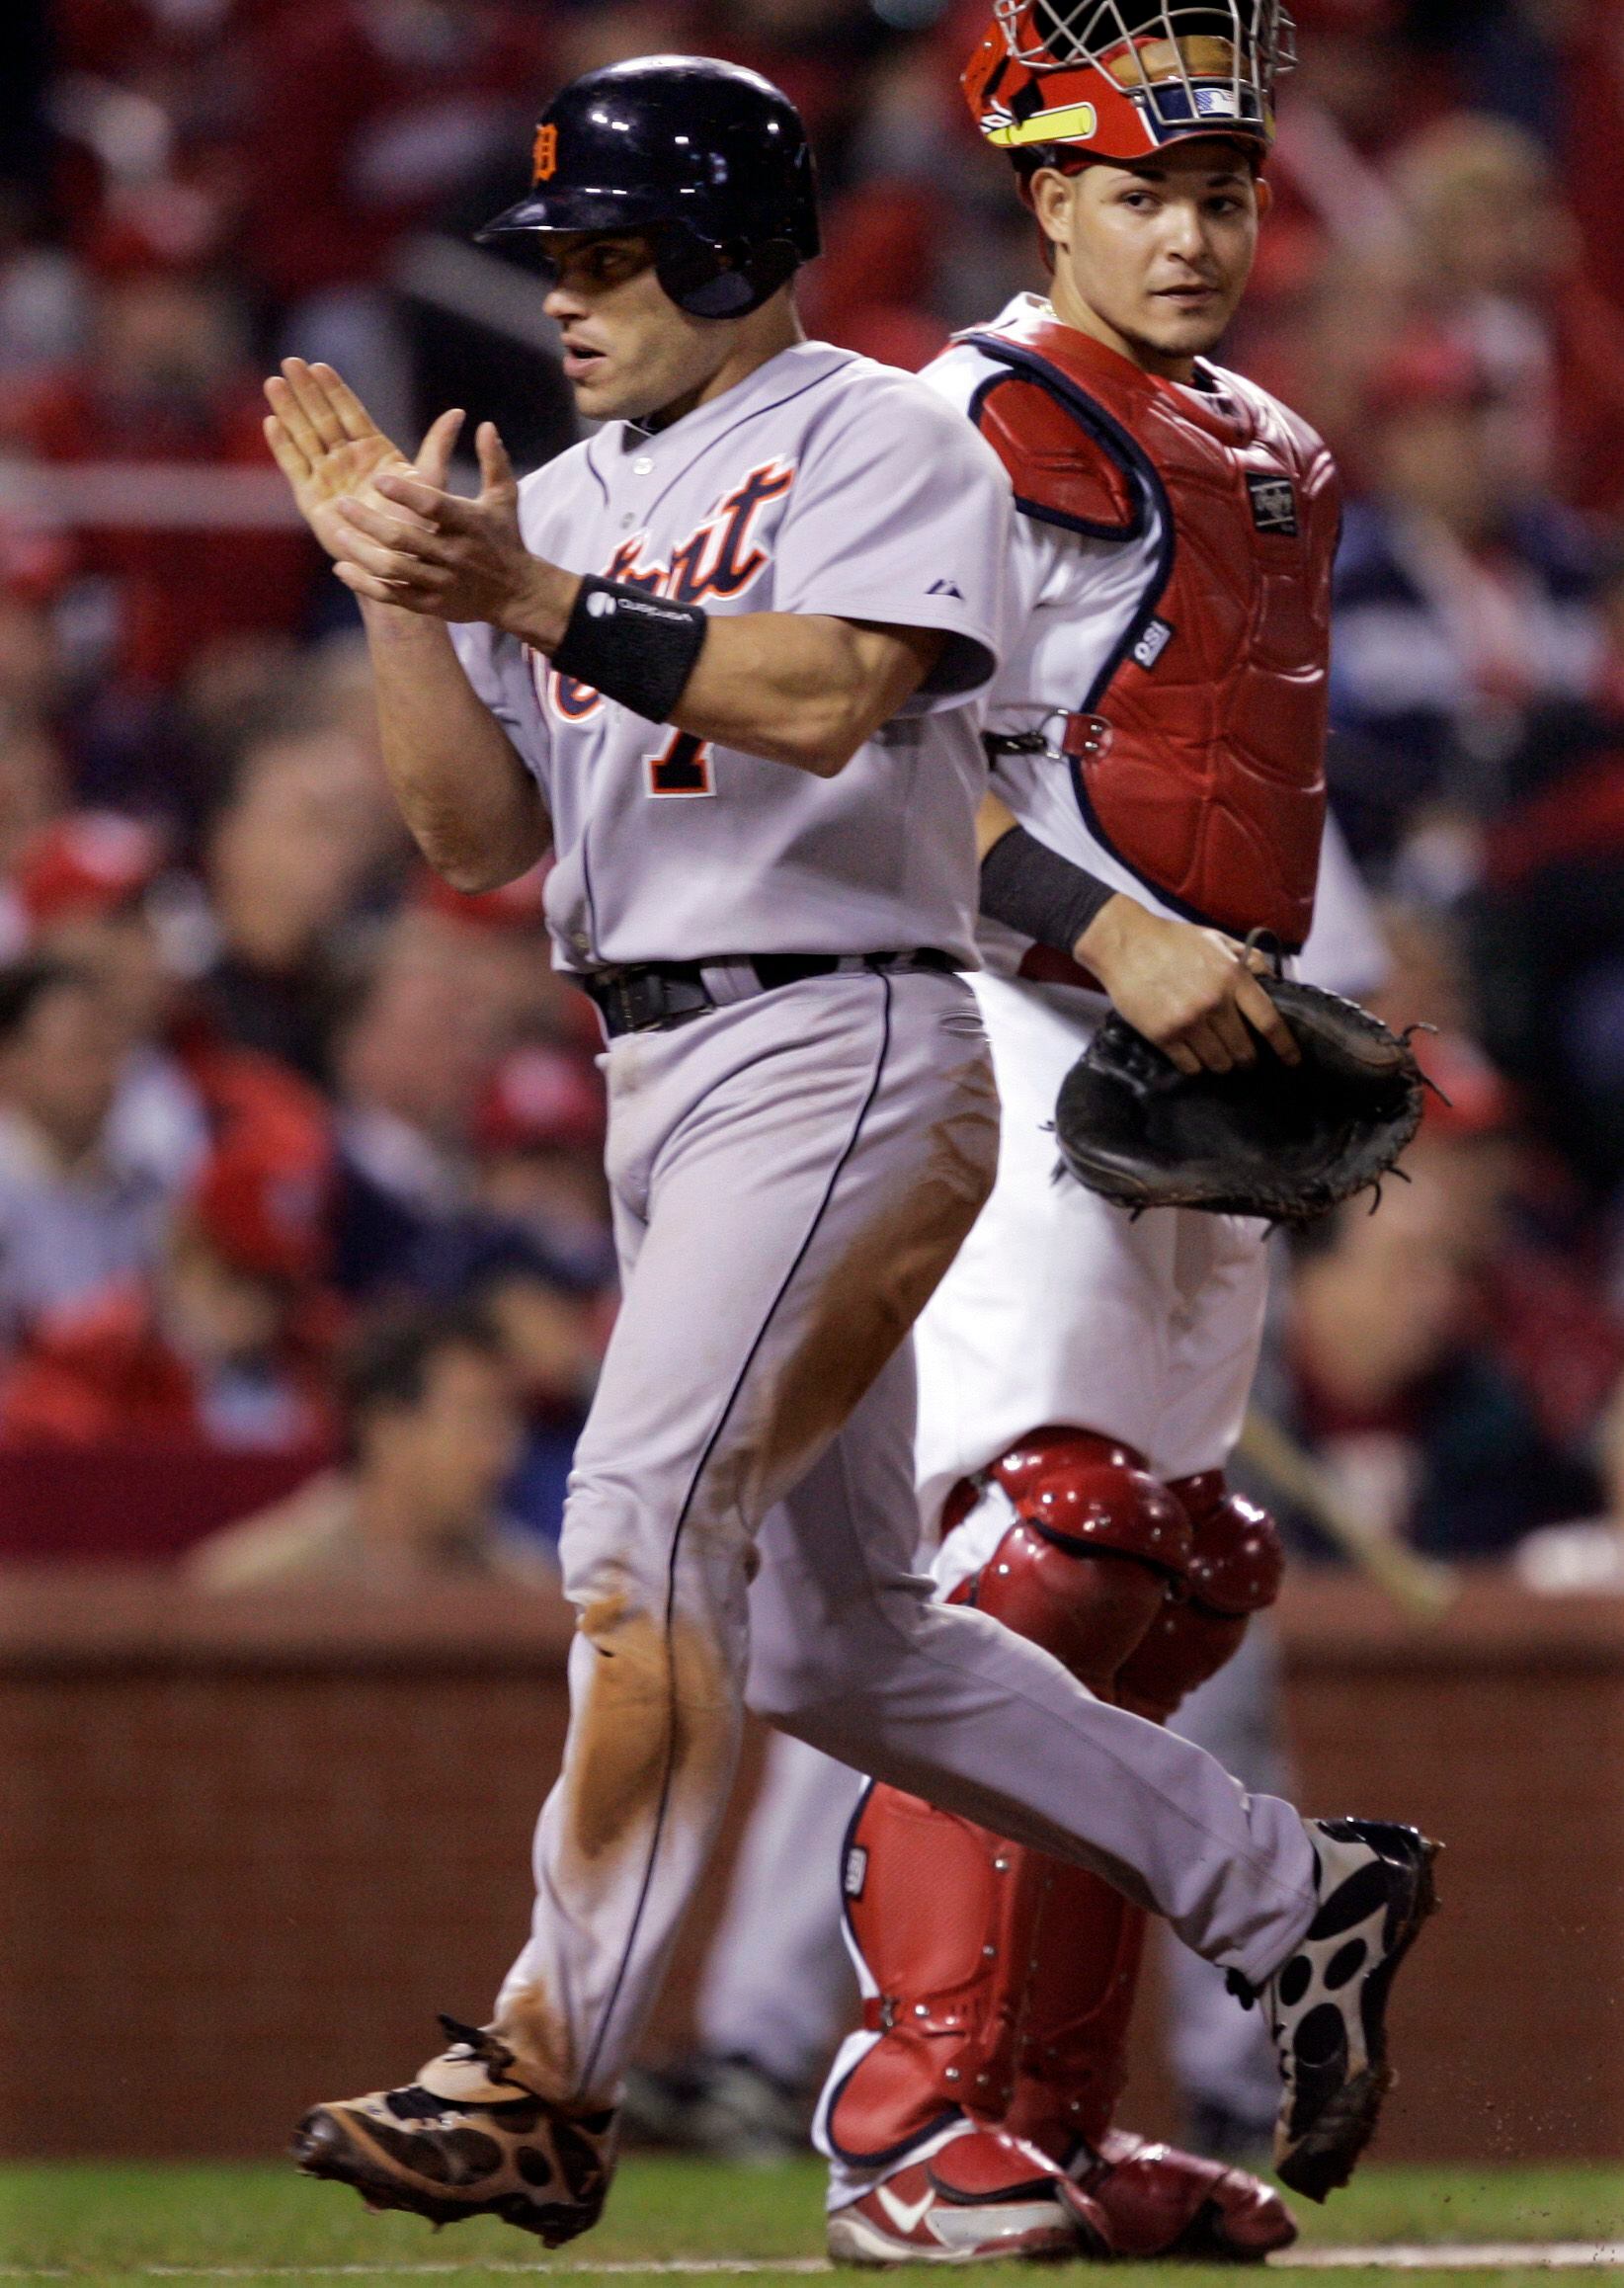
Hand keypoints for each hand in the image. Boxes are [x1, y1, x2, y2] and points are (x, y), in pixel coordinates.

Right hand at [262, 358, 461, 567]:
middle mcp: (348, 461)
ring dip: (289, 410)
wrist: (402, 568)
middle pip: (322, 419)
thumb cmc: (420, 529)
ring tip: (274, 382)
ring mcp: (328, 479)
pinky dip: (283, 446)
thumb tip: (458, 412)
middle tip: (291, 361)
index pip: (350, 413)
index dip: (334, 390)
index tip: (319, 365)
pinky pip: (295, 468)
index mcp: (374, 452)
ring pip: (305, 437)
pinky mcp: (312, 500)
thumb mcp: (430, 483)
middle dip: (306, 391)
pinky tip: (272, 422)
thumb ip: (437, 446)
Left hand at [328, 424, 573, 639]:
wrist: (517, 593)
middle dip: (370, 521)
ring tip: (339, 534)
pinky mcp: (432, 605)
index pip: (434, 506)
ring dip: (363, 552)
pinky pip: (393, 597)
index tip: (378, 479)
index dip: (405, 493)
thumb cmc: (505, 538)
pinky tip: (343, 568)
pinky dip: (365, 584)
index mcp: (468, 524)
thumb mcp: (504, 498)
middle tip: (343, 504)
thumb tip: (485, 425)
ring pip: (394, 569)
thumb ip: (493, 460)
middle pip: (404, 539)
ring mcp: (442, 582)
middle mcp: (454, 555)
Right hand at [1077, 896, 1299, 1076]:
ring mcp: (1188, 1021)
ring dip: (1221, 1064)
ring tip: (1216, 1056)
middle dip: (1247, 1059)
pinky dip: (1195, 1065)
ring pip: (1219, 1063)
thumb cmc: (1172, 940)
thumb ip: (1248, 961)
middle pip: (1244, 1049)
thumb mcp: (1217, 940)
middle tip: (1244, 1059)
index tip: (1292, 1061)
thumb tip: (1274, 983)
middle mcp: (1214, 1002)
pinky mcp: (1164, 1035)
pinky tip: (1192, 1054)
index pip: (1269, 1021)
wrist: (1125, 943)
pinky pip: (1190, 1066)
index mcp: (1233, 977)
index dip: (1285, 1047)